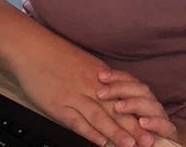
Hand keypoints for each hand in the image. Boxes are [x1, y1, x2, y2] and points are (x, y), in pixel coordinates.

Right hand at [8, 40, 158, 146]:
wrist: (33, 48)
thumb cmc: (57, 55)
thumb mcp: (84, 65)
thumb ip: (99, 81)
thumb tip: (112, 96)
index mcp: (100, 76)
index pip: (124, 98)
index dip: (138, 113)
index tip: (152, 126)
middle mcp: (92, 86)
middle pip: (117, 109)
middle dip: (134, 127)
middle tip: (150, 140)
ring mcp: (75, 96)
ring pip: (100, 117)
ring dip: (117, 133)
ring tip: (131, 145)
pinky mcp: (58, 105)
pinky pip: (77, 121)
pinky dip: (89, 132)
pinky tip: (100, 142)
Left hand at [95, 69, 182, 144]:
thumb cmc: (137, 136)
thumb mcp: (123, 122)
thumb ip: (113, 112)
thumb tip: (97, 97)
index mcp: (142, 100)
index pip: (132, 81)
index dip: (117, 76)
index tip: (100, 76)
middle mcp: (153, 106)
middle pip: (141, 89)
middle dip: (121, 88)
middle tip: (101, 93)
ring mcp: (162, 119)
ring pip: (152, 105)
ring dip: (134, 104)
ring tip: (117, 107)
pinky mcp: (171, 134)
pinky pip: (165, 126)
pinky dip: (154, 122)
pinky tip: (142, 122)